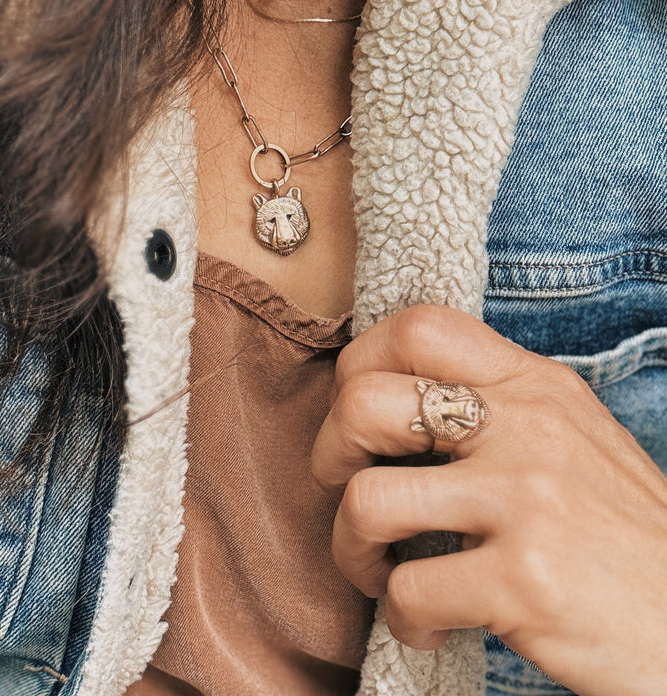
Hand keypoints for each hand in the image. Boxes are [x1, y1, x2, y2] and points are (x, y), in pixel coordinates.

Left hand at [311, 305, 666, 695]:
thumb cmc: (623, 537)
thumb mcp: (573, 440)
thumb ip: (499, 411)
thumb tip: (399, 401)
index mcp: (537, 386)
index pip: (421, 327)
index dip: (360, 362)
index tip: (353, 414)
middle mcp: (529, 427)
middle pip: (366, 401)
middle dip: (329, 452)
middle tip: (345, 490)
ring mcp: (526, 500)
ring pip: (366, 500)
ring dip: (350, 548)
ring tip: (379, 571)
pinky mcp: (523, 579)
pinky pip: (408, 591)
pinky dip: (403, 617)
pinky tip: (430, 625)